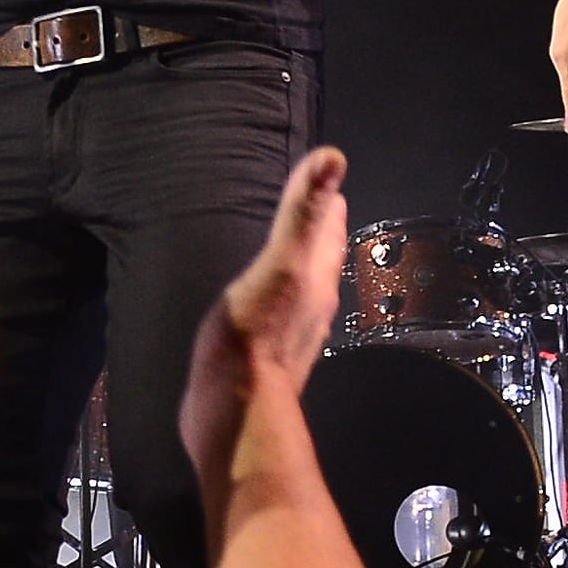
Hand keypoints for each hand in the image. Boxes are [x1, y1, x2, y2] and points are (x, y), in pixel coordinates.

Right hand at [177, 146, 349, 495]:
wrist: (234, 409)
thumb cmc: (254, 334)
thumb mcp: (281, 263)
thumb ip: (303, 212)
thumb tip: (333, 158)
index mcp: (317, 277)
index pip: (330, 227)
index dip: (328, 200)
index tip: (325, 175)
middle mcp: (314, 305)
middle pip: (322, 257)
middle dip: (319, 229)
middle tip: (312, 204)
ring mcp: (291, 334)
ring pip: (304, 287)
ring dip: (300, 263)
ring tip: (288, 248)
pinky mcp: (264, 357)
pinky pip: (276, 314)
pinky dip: (275, 296)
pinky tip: (259, 301)